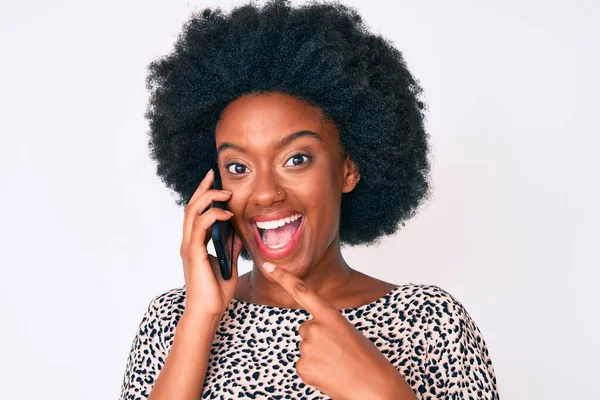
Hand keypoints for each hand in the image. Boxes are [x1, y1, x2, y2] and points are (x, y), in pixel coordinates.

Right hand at [180, 169, 243, 317]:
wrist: (209, 312)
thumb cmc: (217, 292)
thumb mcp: (229, 263)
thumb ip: (230, 245)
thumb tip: (237, 229)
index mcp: (195, 244)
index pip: (196, 213)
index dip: (203, 195)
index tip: (214, 180)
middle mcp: (188, 242)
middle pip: (191, 207)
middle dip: (203, 189)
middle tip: (214, 175)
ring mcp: (189, 247)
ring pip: (193, 212)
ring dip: (209, 199)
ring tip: (226, 194)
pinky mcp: (194, 253)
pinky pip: (201, 227)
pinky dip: (213, 216)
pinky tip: (227, 215)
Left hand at [261, 262, 416, 399]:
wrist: (373, 386)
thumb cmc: (366, 359)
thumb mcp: (347, 331)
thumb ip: (327, 325)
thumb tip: (310, 333)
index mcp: (330, 314)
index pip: (301, 291)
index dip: (283, 277)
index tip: (268, 266)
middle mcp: (315, 328)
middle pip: (306, 328)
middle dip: (317, 338)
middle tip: (338, 350)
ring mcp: (307, 348)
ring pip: (306, 347)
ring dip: (318, 355)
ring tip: (338, 364)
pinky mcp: (303, 367)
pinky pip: (303, 365)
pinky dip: (314, 370)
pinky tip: (329, 374)